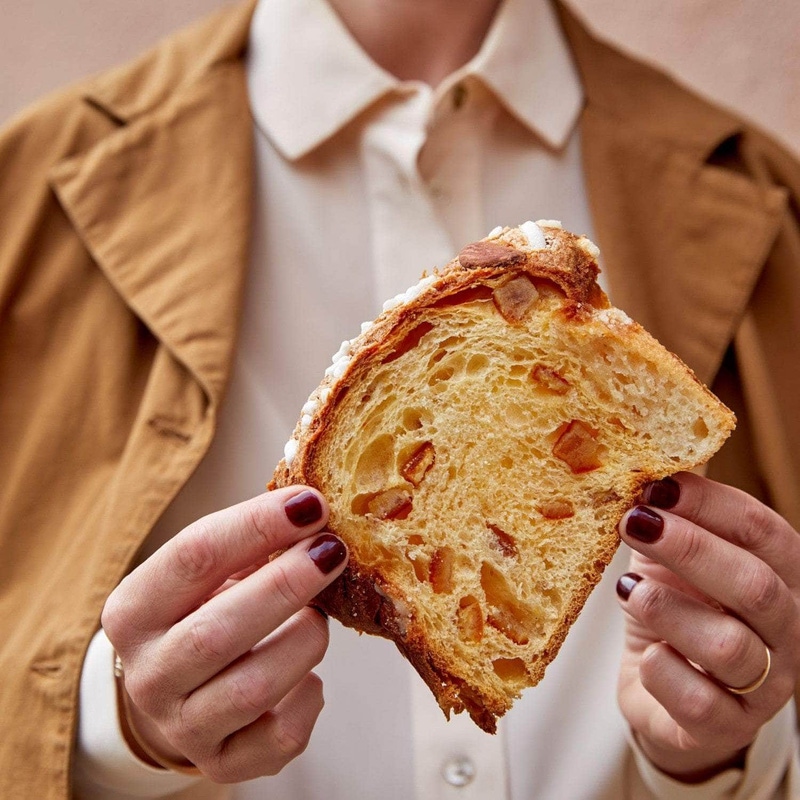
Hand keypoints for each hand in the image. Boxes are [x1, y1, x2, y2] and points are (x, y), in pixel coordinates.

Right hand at [101, 487, 347, 782]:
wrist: (178, 691)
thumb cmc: (201, 612)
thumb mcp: (209, 573)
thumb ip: (251, 543)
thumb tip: (312, 508)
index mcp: (134, 610)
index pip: (193, 557)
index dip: (257, 526)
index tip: (309, 503)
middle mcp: (148, 674)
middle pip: (218, 630)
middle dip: (286, 584)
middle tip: (332, 550)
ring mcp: (182, 725)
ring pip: (254, 687)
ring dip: (303, 639)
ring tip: (319, 614)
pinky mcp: (222, 760)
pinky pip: (280, 737)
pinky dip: (308, 698)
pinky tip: (309, 673)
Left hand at [616, 472, 799, 781]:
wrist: (661, 689)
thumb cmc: (673, 607)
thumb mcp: (672, 556)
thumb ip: (666, 515)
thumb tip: (634, 451)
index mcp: (780, 575)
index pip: (762, 531)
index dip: (710, 504)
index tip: (655, 484)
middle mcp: (785, 629)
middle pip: (754, 585)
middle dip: (690, 548)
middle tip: (634, 522)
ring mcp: (762, 685)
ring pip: (729, 647)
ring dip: (670, 610)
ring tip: (627, 589)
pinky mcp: (725, 726)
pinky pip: (700, 702)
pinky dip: (664, 672)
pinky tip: (645, 654)